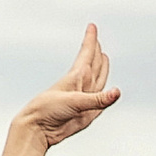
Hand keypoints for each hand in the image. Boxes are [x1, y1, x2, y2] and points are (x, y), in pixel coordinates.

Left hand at [11, 21, 118, 150]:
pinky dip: (105, 92)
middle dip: (96, 51)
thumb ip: (98, 99)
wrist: (39, 128)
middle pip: (94, 63)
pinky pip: (100, 99)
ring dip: (100, 66)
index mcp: (77, 76)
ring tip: (102, 56)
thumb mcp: (75, 102)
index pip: (87, 53)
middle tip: (96, 39)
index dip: (90, 40)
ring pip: (97, 78)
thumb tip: (117, 92)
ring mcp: (85, 98)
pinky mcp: (87, 113)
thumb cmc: (48, 110)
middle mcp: (82, 85)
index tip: (91, 26)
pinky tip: (106, 91)